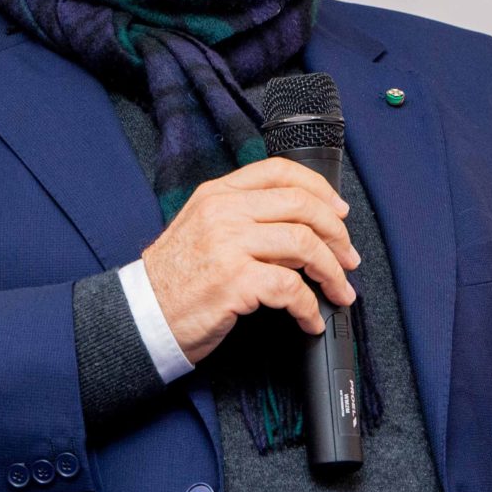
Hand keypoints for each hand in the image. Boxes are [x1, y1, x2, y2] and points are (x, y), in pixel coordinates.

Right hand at [141, 157, 361, 364]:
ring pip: (304, 244)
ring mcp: (228, 244)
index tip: (340, 212)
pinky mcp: (234, 281)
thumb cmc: (175, 279)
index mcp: (218, 193)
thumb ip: (241, 215)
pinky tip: (310, 320)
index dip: (320, 189)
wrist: (143, 315)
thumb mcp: (201, 227)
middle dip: (337, 235)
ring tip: (339, 291)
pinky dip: (310, 307)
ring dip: (331, 272)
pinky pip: (291, 288)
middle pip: (302, 206)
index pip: (280, 171)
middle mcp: (224, 211)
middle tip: (348, 259)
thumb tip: (299, 223)